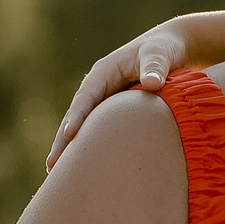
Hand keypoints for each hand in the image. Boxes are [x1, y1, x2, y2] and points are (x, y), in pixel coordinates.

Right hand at [46, 22, 191, 169]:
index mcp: (104, 72)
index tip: (70, 134)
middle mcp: (99, 87)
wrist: (172, 48)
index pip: (87, 96)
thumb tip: (152, 83)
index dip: (78, 115)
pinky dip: (89, 147)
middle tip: (52, 166)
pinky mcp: (114, 112)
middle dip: (63, 140)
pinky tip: (84, 169)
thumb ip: (156, 65)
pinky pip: (98, 131)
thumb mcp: (160, 53)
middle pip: (76, 115)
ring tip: (58, 175)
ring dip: (71, 148)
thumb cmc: (164, 49)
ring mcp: (105, 100)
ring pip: (84, 127)